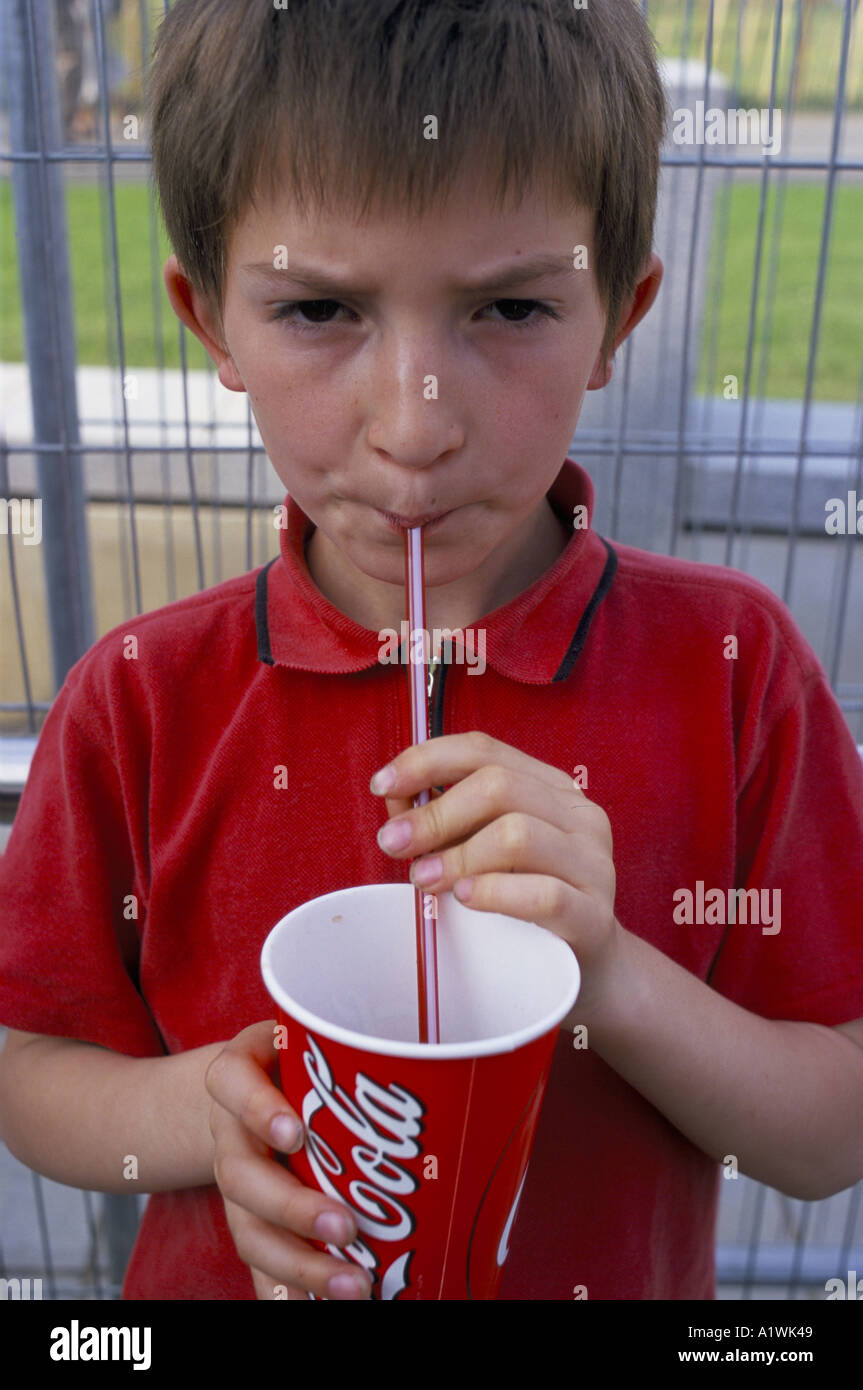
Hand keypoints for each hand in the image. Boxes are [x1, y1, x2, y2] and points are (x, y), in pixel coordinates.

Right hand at [205, 1021, 372, 1300]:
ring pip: (249, 1231)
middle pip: (242, 1176)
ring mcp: (235, 1183)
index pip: (232, 1082)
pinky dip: (283, 1292)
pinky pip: (257, 1266)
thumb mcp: (306, 1036)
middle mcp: (230, 1132)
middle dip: (293, 1209)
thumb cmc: (292, 1059)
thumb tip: (442, 1065)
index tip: (295, 1133)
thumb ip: (350, 1046)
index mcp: (239, 1074)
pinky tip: (319, 1307)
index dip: (258, 1110)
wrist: (238, 1091)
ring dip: (299, 1265)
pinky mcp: (246, 1221)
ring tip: (354, 1287)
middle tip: (345, 1228)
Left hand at [370, 730, 621, 1016]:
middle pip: (499, 786)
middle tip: (394, 845)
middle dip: (434, 813)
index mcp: (550, 789)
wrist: (585, 972)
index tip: (382, 784)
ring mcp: (593, 865)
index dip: (427, 760)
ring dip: (458, 855)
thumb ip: (444, 822)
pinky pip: (543, 894)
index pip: (485, 751)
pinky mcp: (594, 915)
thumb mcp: (482, 852)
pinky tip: (464, 898)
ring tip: (425, 880)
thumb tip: (396, 802)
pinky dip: (494, 891)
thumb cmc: (523, 904)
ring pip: (518, 834)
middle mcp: (579, 817)